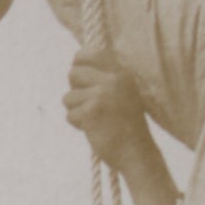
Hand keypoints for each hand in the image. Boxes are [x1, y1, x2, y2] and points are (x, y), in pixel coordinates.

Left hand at [63, 50, 151, 172]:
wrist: (136, 152)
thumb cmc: (126, 125)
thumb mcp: (122, 93)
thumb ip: (104, 78)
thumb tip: (75, 67)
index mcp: (122, 72)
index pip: (89, 52)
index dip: (78, 64)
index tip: (79, 78)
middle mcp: (113, 79)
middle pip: (73, 73)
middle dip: (75, 90)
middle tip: (88, 104)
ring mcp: (102, 94)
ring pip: (68, 97)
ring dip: (76, 111)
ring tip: (95, 120)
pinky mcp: (91, 111)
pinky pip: (70, 114)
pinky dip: (78, 125)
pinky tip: (94, 129)